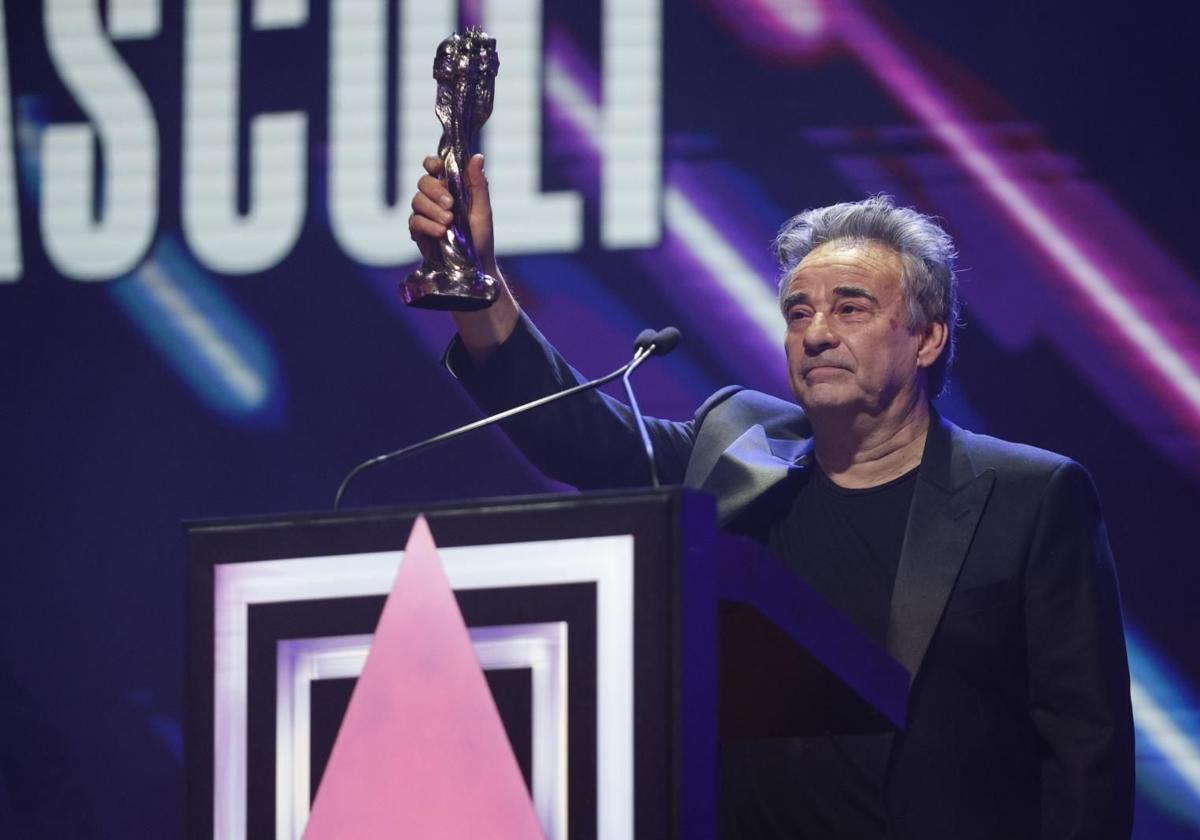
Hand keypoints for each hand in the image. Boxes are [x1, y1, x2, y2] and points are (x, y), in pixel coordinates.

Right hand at [409, 153, 496, 275]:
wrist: (474, 264)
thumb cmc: (480, 235)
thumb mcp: (483, 209)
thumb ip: (478, 184)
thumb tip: (477, 156)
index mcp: (450, 187)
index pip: (433, 166)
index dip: (431, 163)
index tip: (437, 168)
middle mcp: (434, 197)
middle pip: (423, 182)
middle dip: (435, 191)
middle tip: (451, 205)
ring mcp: (424, 213)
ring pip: (417, 200)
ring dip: (433, 210)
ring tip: (449, 222)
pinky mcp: (418, 230)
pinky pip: (415, 221)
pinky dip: (427, 225)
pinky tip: (440, 233)